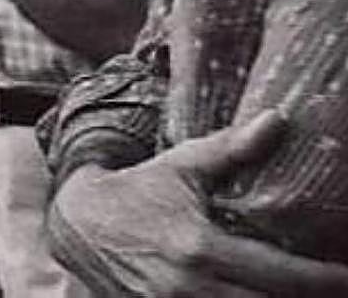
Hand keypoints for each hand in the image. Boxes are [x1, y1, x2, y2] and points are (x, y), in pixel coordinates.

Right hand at [49, 111, 347, 296]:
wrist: (78, 222)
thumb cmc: (137, 191)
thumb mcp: (181, 167)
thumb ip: (231, 149)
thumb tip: (277, 121)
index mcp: (200, 248)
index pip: (282, 275)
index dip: (324, 280)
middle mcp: (190, 286)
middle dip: (305, 296)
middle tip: (334, 285)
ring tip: (299, 290)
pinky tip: (257, 294)